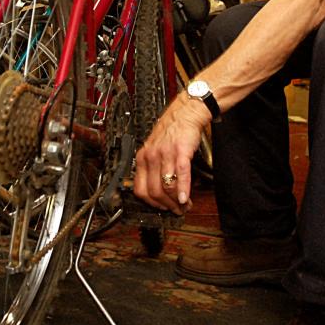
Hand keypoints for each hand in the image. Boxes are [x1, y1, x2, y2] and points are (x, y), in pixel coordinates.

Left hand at [134, 96, 209, 214]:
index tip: (161, 209)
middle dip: (166, 206)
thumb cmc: (170, 132)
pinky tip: (185, 198)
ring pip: (166, 186)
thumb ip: (152, 169)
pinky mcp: (181, 151)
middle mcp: (151, 157)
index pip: (140, 189)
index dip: (151, 204)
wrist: (184, 114)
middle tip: (176, 211)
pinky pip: (180, 174)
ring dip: (176, 201)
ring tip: (184, 206)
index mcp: (142, 158)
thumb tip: (158, 192)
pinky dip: (183, 189)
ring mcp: (165, 154)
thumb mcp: (153, 150)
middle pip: (154, 191)